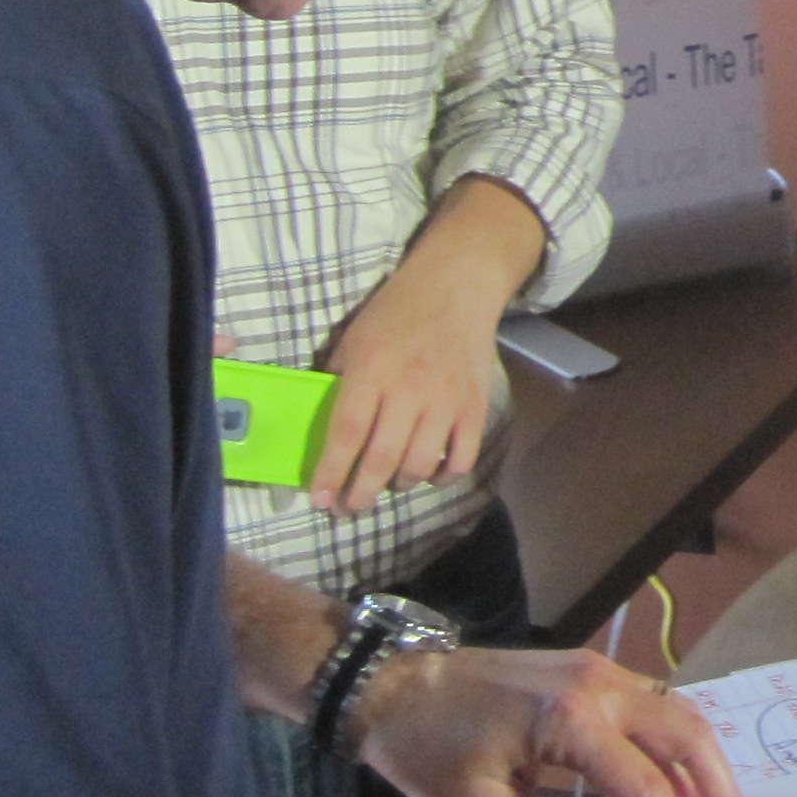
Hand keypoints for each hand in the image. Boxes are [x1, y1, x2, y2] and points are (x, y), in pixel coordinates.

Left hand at [310, 264, 504, 511]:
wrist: (456, 287)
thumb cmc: (396, 313)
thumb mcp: (354, 340)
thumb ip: (340, 383)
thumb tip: (326, 432)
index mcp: (371, 371)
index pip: (346, 433)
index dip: (332, 472)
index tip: (320, 500)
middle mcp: (409, 390)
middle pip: (381, 458)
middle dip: (360, 494)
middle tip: (349, 509)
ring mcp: (447, 400)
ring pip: (420, 464)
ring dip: (398, 484)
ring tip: (387, 483)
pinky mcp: (475, 407)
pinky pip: (461, 458)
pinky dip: (443, 476)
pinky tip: (429, 473)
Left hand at [354, 644, 763, 796]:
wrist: (395, 685)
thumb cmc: (429, 753)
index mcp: (570, 721)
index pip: (644, 786)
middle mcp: (600, 685)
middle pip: (687, 734)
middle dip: (721, 789)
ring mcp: (602, 668)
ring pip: (679, 712)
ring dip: (706, 763)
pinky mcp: (594, 668)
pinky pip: (655, 703)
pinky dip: (679, 743)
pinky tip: (682, 782)